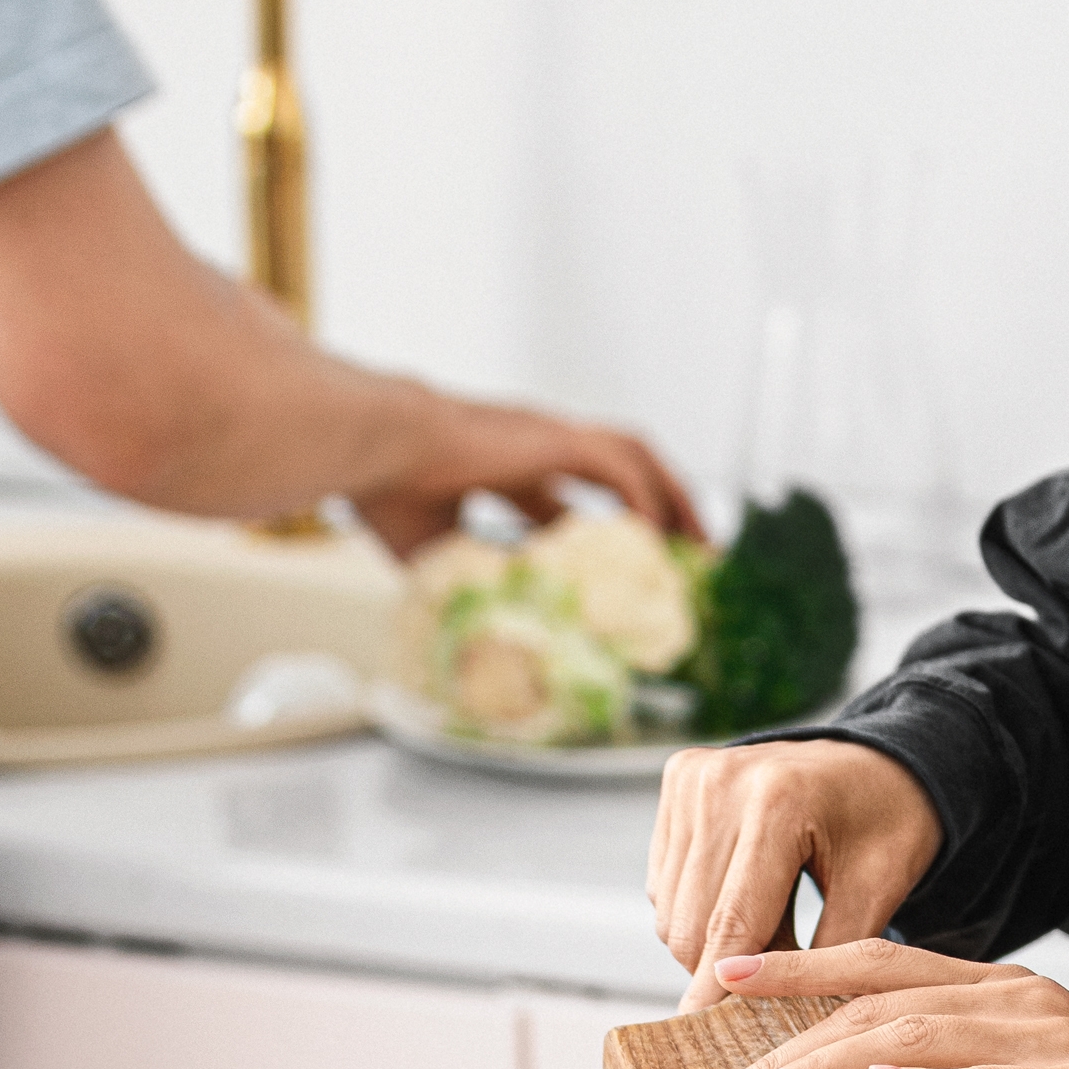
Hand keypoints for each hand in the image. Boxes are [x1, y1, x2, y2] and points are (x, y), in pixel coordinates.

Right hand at [344, 382, 705, 556]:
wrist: (370, 447)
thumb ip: (464, 580)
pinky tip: (659, 539)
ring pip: (633, 455)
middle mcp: (531, 445)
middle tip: (687, 553)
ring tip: (698, 543)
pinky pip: (618, 470)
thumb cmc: (382, 491)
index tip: (624, 573)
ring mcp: (544, 435)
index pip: (567, 499)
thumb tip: (477, 633)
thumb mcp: (433, 551)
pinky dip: (645, 501)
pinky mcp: (550, 437)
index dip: (602, 535)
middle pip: (618, 467)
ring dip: (673, 497)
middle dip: (659, 507)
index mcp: (501, 468)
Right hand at [650, 741, 943, 1008]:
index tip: (705, 1043)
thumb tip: (784, 1029)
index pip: (733, 922)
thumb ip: (829, 959)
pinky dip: (700, 911)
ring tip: (774, 933)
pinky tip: (747, 901)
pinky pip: (666, 884)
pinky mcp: (677, 781)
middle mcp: (721, 782)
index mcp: (777, 801)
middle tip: (776, 986)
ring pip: (673, 911)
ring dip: (712, 945)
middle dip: (725, 972)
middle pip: (692, 925)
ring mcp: (693, 779)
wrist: (876, 759)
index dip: (717, 992)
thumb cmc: (888, 825)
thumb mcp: (878, 891)